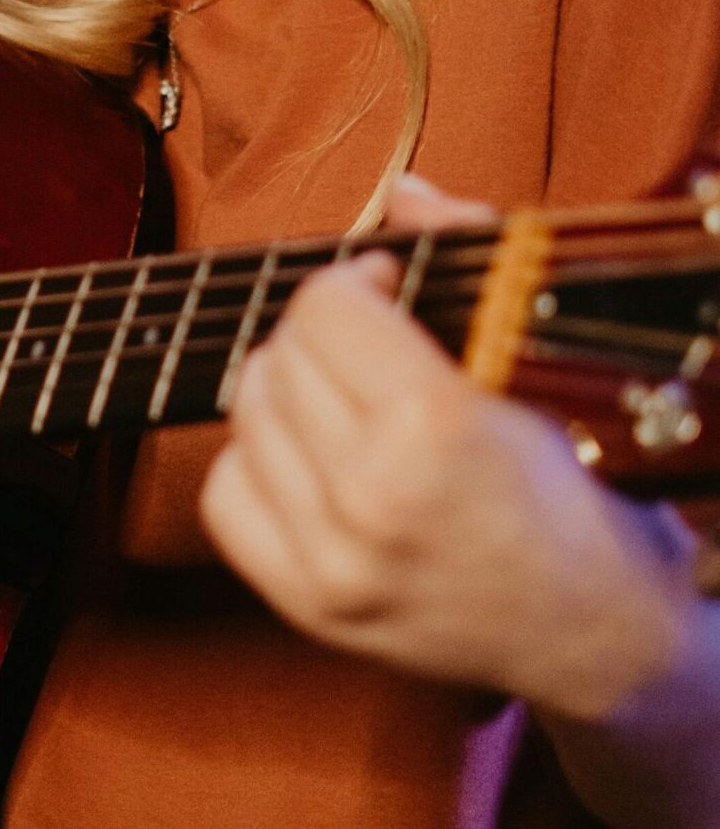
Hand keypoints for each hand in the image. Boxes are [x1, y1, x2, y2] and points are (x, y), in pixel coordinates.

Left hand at [198, 179, 696, 720]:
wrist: (602, 634)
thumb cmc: (587, 487)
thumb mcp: (547, 364)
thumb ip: (467, 261)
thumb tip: (402, 194)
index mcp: (435, 430)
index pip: (326, 307)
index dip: (357, 279)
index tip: (390, 285)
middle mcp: (369, 501)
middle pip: (278, 356)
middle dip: (321, 330)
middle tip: (371, 339)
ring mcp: (331, 563)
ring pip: (245, 418)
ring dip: (288, 390)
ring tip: (347, 396)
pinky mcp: (308, 606)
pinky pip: (226, 494)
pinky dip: (258, 462)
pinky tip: (315, 458)